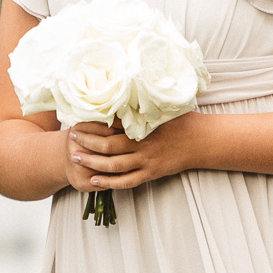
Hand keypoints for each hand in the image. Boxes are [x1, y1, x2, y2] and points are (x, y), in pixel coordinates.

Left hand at [64, 115, 199, 191]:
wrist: (202, 140)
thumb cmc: (181, 120)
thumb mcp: (161, 108)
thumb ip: (141, 104)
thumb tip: (122, 91)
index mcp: (144, 125)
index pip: (112, 124)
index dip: (92, 123)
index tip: (77, 119)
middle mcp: (143, 144)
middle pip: (108, 145)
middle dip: (87, 142)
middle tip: (70, 138)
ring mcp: (147, 160)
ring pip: (114, 165)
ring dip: (92, 162)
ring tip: (75, 158)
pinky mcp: (151, 173)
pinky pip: (127, 181)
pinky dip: (110, 182)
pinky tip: (94, 180)